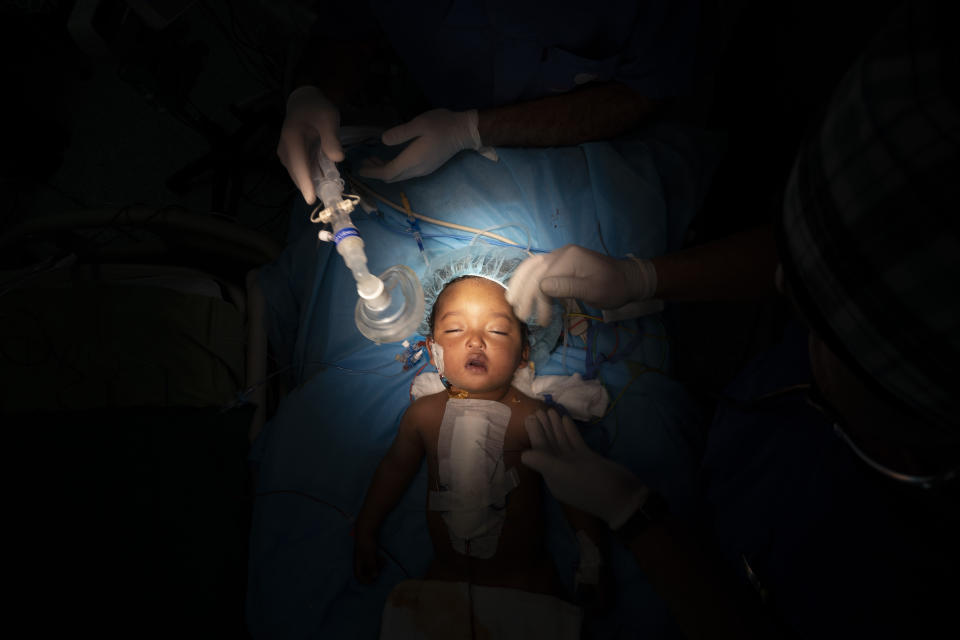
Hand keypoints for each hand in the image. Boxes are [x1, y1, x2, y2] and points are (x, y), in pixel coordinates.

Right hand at [277, 86, 343, 204]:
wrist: (304, 103)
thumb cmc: (317, 109)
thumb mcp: (328, 117)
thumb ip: (332, 137)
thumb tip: (337, 158)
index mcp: (292, 139)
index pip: (299, 166)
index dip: (305, 184)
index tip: (311, 200)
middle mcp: (285, 150)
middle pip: (298, 175)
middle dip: (312, 188)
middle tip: (331, 198)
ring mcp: (287, 156)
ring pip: (300, 176)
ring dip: (313, 184)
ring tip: (330, 191)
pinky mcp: (292, 159)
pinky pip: (303, 172)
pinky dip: (313, 178)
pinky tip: (325, 181)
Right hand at [354, 531, 381, 583]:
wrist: (367, 531)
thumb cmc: (366, 543)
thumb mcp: (369, 555)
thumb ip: (371, 566)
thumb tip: (375, 576)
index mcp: (358, 563)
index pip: (359, 576)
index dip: (365, 580)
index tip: (373, 581)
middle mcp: (361, 562)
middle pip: (367, 572)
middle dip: (375, 571)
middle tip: (381, 567)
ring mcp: (366, 558)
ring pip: (373, 567)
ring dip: (379, 565)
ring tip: (384, 561)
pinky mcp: (371, 554)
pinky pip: (375, 561)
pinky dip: (379, 561)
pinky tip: (384, 558)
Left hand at [357, 108, 485, 182]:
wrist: (464, 132)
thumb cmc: (441, 125)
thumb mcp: (419, 124)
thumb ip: (400, 134)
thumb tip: (383, 141)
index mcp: (412, 160)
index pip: (387, 172)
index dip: (372, 172)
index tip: (359, 168)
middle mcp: (416, 170)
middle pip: (392, 177)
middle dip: (376, 172)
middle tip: (364, 162)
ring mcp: (423, 170)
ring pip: (399, 176)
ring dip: (385, 170)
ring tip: (374, 159)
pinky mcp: (427, 167)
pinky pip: (406, 173)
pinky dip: (394, 168)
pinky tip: (391, 158)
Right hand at [506, 245, 657, 325]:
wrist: (627, 279)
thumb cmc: (613, 288)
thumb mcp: (594, 291)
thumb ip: (568, 287)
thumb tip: (542, 286)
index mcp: (569, 258)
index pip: (543, 277)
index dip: (537, 299)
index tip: (541, 320)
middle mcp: (561, 253)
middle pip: (533, 270)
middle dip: (524, 292)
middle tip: (520, 314)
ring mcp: (560, 256)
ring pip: (531, 267)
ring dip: (521, 284)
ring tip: (513, 302)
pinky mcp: (560, 263)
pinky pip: (538, 269)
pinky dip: (528, 280)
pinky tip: (523, 292)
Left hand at [522, 409, 646, 528]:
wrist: (624, 497)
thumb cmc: (593, 486)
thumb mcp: (566, 474)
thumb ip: (544, 463)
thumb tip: (523, 455)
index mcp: (553, 476)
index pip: (540, 452)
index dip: (535, 435)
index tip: (530, 418)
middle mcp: (561, 470)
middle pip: (550, 445)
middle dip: (544, 428)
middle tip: (538, 410)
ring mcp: (576, 464)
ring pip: (562, 442)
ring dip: (556, 427)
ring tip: (550, 410)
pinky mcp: (589, 459)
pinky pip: (575, 443)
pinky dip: (570, 431)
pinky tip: (566, 418)